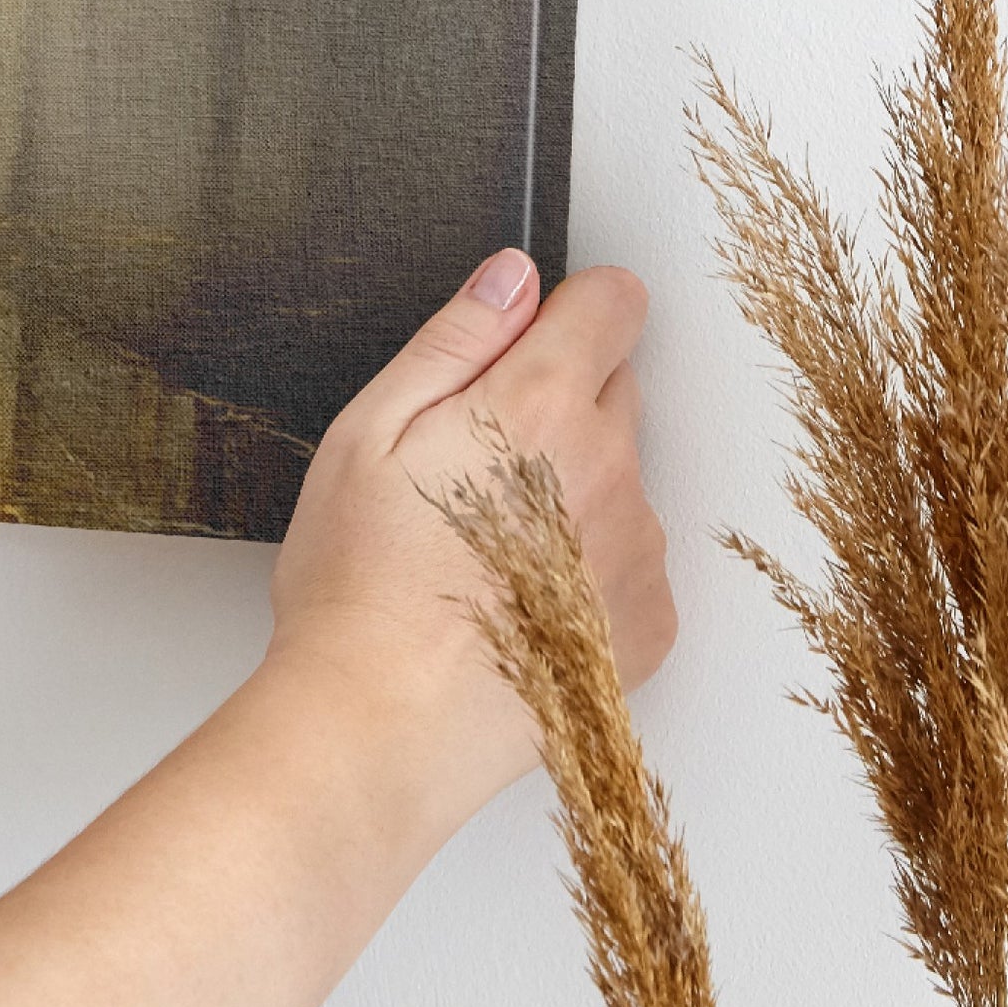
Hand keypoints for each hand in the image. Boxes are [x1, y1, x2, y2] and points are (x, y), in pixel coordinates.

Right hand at [0, 250, 677, 1006]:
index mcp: (540, 405)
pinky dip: (589, 566)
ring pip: (621, 475)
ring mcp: (638, 551)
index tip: (524, 341)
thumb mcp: (368, 431)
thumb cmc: (359, 585)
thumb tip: (513, 276)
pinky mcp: (648, 624)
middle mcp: (611, 469)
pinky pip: (631, 559)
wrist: (381, 729)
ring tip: (483, 545)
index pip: (614, 301)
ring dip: (573, 486)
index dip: (567, 308)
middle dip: (557, 400)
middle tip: (470, 461)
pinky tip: (517, 598)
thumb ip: (454, 339)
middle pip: (615, 387)